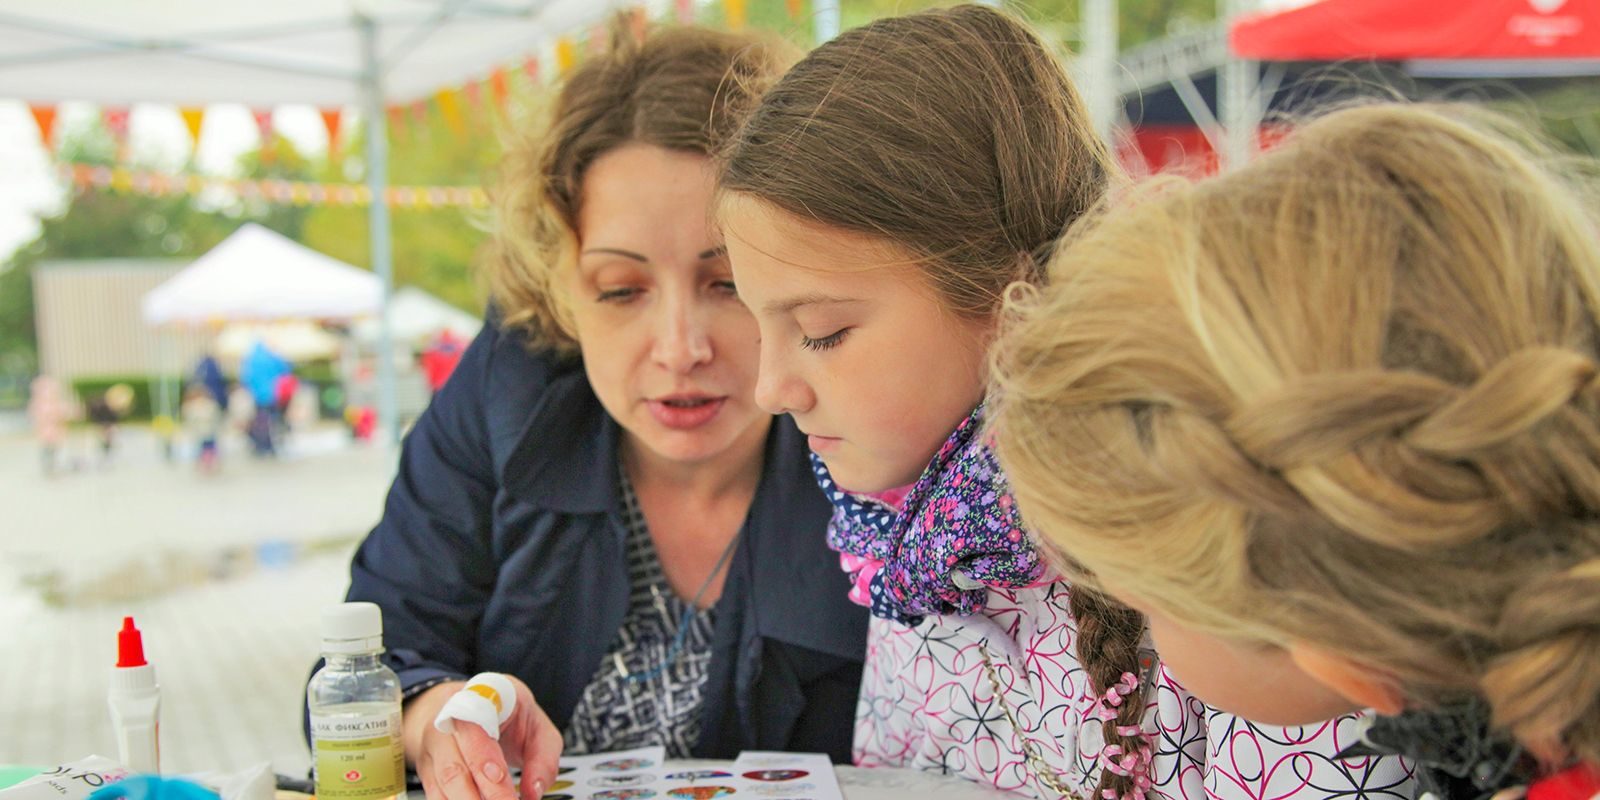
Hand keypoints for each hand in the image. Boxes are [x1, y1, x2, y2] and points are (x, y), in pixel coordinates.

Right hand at [402, 677, 561, 799]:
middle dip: (479, 794)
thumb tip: (534, 792)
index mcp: (482, 698)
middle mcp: (449, 720)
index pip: (477, 727)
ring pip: (442, 782)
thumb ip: (543, 758)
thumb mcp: (537, 727)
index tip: (500, 778)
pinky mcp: (427, 769)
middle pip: (455, 763)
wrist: (471, 706)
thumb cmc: (507, 715)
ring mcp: (434, 745)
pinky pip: (435, 793)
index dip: (485, 756)